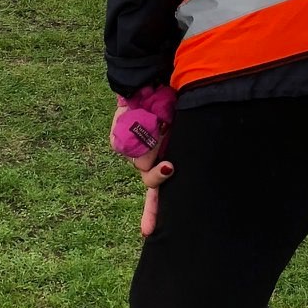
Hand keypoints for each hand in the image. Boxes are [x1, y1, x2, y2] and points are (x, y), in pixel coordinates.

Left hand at [109, 85, 176, 235]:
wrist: (152, 74)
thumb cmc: (176, 100)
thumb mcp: (186, 127)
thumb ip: (191, 147)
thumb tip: (181, 166)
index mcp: (164, 157)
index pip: (158, 191)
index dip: (152, 213)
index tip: (147, 233)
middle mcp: (146, 156)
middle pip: (149, 180)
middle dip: (159, 174)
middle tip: (171, 164)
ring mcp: (130, 148)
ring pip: (141, 163)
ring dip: (154, 146)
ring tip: (161, 122)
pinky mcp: (117, 137)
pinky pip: (127, 145)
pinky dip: (141, 134)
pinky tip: (145, 118)